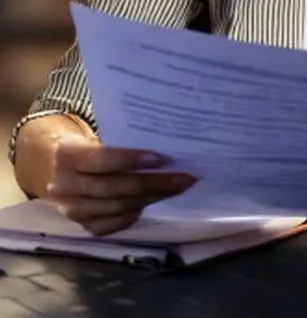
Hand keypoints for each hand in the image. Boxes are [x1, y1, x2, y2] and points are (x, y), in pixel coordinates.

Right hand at [46, 135, 194, 234]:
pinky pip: (114, 224)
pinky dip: (135, 214)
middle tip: (183, 178)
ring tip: (176, 188)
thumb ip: (122, 146)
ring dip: (151, 198)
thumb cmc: (91, 150)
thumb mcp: (97, 140)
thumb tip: (166, 151)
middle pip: (113, 188)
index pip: (102, 160)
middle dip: (152, 183)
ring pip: (117, 207)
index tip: (163, 159)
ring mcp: (72, 209)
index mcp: (67, 156)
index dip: (132, 160)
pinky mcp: (83, 226)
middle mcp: (64, 186)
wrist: (62, 171)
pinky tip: (153, 202)